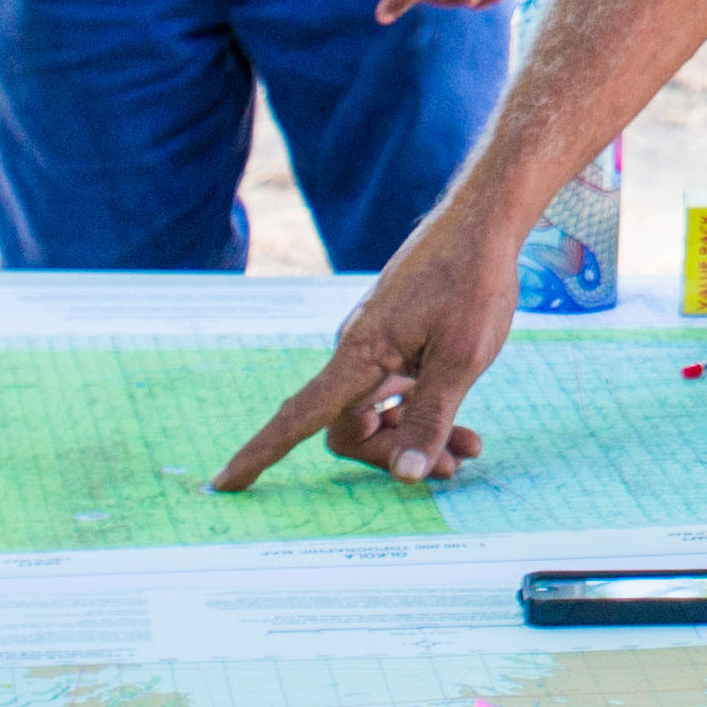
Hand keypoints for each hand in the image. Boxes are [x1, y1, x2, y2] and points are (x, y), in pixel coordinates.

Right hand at [214, 207, 514, 487]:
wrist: (481, 221)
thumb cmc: (471, 284)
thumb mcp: (461, 360)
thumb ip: (430, 418)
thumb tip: (406, 477)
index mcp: (359, 355)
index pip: (298, 416)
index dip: (260, 453)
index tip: (225, 484)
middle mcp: (357, 352)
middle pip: (350, 428)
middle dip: (394, 455)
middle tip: (452, 466)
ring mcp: (376, 347)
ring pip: (379, 414)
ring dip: (417, 437)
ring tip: (467, 449)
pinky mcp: (396, 342)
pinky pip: (396, 394)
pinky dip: (424, 413)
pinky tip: (462, 425)